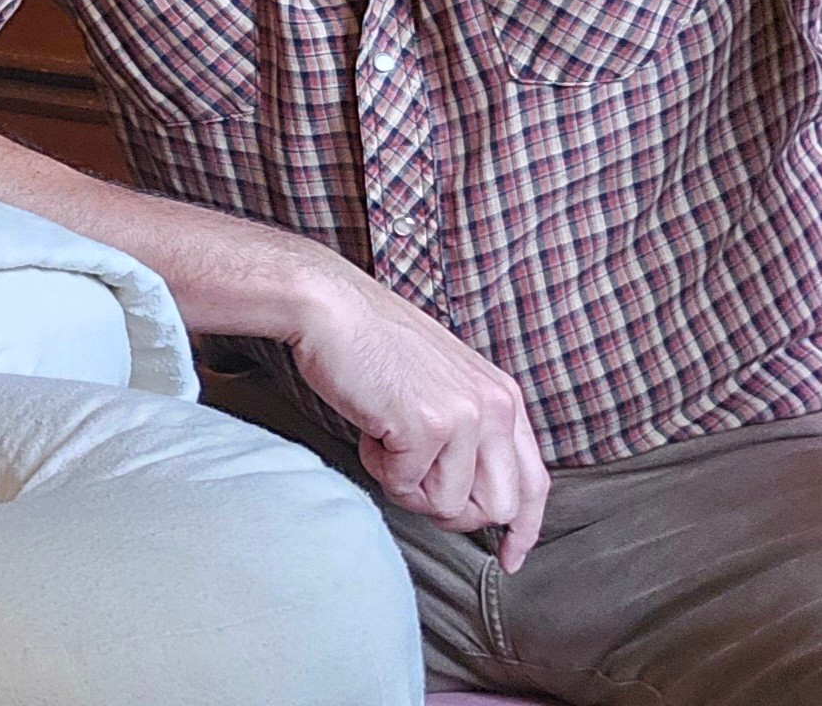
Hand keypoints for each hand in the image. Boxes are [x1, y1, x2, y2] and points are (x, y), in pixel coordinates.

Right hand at [288, 268, 550, 570]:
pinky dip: (380, 468)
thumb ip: (469, 430)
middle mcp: (495, 407)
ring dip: (408, 487)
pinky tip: (370, 429)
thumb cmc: (372, 342)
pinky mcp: (426, 427)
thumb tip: (467, 494)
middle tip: (414, 484)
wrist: (329, 307)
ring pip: (449, 505)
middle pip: (497, 507)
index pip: (535, 482)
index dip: (524, 529)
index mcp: (503, 396)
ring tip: (386, 442)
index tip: (509, 558)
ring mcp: (464, 417)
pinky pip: (405, 486)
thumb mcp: (443, 382)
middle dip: (451, 511)